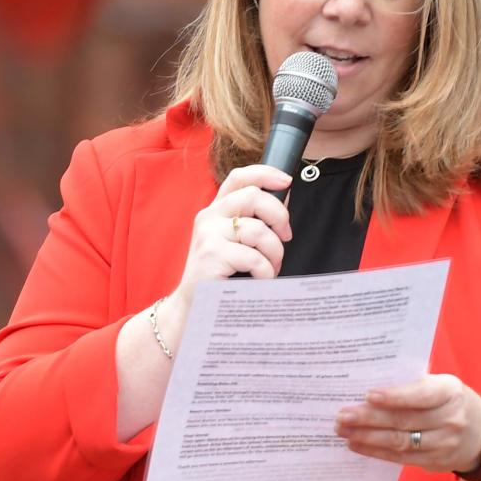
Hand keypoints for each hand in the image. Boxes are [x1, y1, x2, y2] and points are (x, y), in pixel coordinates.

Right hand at [173, 165, 292, 305]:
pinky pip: (254, 257)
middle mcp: (209, 217)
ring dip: (275, 252)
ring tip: (271, 268)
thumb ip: (255, 219)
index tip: (287, 181)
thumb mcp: (236, 242)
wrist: (193, 307)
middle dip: (279, 216)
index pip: (239, 177)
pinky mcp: (211, 255)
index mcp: (216, 210)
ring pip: (258, 230)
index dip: (265, 173)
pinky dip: (266, 271)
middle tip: (285, 237)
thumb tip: (285, 196)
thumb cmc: (221, 276)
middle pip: (253, 196)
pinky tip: (260, 280)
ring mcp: (208, 235)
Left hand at [337, 374, 480, 472]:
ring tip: (343, 430)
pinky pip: (400, 458)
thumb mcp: (441, 386)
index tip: (367, 395)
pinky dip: (376, 452)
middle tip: (343, 416)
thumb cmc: (449, 401)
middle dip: (369, 418)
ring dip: (367, 437)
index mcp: (450, 392)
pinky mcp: (435, 462)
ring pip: (399, 441)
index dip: (394, 396)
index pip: (421, 395)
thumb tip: (371, 383)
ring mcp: (444, 443)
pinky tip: (357, 444)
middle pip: (404, 420)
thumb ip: (414, 384)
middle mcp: (450, 418)